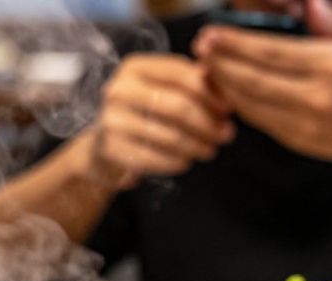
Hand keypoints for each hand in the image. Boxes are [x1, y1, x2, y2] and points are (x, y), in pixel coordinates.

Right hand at [79, 54, 235, 188]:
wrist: (103, 145)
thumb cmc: (142, 114)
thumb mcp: (162, 90)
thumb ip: (191, 83)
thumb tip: (227, 86)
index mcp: (134, 68)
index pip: (181, 75)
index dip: (211, 92)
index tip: (228, 109)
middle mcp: (118, 90)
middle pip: (178, 106)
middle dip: (208, 123)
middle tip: (227, 135)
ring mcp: (111, 120)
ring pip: (170, 136)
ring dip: (197, 146)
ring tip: (210, 150)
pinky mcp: (111, 149)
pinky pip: (156, 159)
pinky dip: (177, 162)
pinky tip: (187, 161)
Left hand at [193, 0, 331, 165]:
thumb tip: (308, 2)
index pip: (273, 52)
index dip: (236, 43)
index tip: (212, 33)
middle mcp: (318, 96)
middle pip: (254, 79)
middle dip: (221, 62)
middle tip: (199, 47)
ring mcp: (307, 123)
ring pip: (252, 103)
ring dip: (224, 84)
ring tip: (206, 66)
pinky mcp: (298, 141)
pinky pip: (260, 120)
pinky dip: (239, 103)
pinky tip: (227, 87)